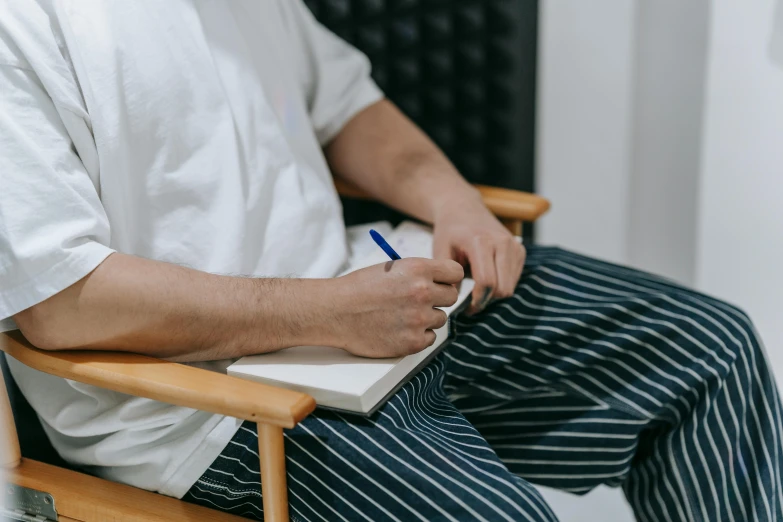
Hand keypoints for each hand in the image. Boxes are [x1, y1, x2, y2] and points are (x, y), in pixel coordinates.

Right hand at [327, 258, 463, 357]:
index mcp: (418, 269)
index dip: (447, 278)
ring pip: (440, 319)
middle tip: (418, 301)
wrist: (335, 311)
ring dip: (426, 318)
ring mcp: (419, 319)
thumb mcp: (392, 269)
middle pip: (451, 297)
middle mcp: (422, 293)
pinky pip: (430, 338)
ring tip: (401, 315)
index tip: (440, 283)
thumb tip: (442, 283)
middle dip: (438, 298)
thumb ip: (419, 274)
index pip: (455, 272)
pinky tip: (399, 329)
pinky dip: (418, 336)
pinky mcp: (413, 342)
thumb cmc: (359, 288)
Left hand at [432, 198, 525, 313]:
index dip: (478, 300)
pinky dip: (502, 285)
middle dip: (486, 301)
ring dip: (494, 295)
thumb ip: (447, 276)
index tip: (467, 309)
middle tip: (471, 304)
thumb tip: (454, 299)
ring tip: (477, 291)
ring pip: (510, 287)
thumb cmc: (450, 230)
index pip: (487, 282)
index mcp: (481, 242)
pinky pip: (514, 280)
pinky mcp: (520, 250)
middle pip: (502, 288)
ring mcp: (514, 246)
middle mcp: (502, 242)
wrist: (463, 208)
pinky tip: (487, 280)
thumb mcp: (440, 250)